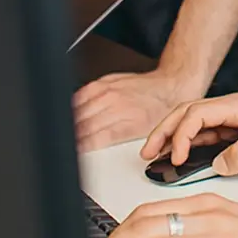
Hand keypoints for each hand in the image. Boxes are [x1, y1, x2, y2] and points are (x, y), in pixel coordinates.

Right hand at [75, 70, 194, 152]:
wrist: (172, 86)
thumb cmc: (161, 111)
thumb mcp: (143, 135)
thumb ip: (117, 143)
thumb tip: (96, 153)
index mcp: (127, 123)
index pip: (91, 140)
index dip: (77, 150)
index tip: (70, 156)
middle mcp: (116, 106)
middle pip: (81, 126)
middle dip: (70, 138)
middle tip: (64, 147)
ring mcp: (110, 91)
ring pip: (78, 110)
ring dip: (69, 123)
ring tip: (64, 133)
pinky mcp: (106, 81)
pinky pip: (81, 94)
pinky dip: (73, 106)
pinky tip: (70, 113)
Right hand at [140, 93, 237, 174]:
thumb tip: (217, 163)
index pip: (199, 113)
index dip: (181, 134)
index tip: (175, 158)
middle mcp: (234, 107)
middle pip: (188, 112)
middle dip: (165, 130)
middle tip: (146, 152)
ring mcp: (233, 117)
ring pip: (193, 122)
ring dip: (172, 136)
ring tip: (153, 155)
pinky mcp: (235, 129)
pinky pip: (204, 133)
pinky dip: (186, 143)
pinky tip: (176, 157)